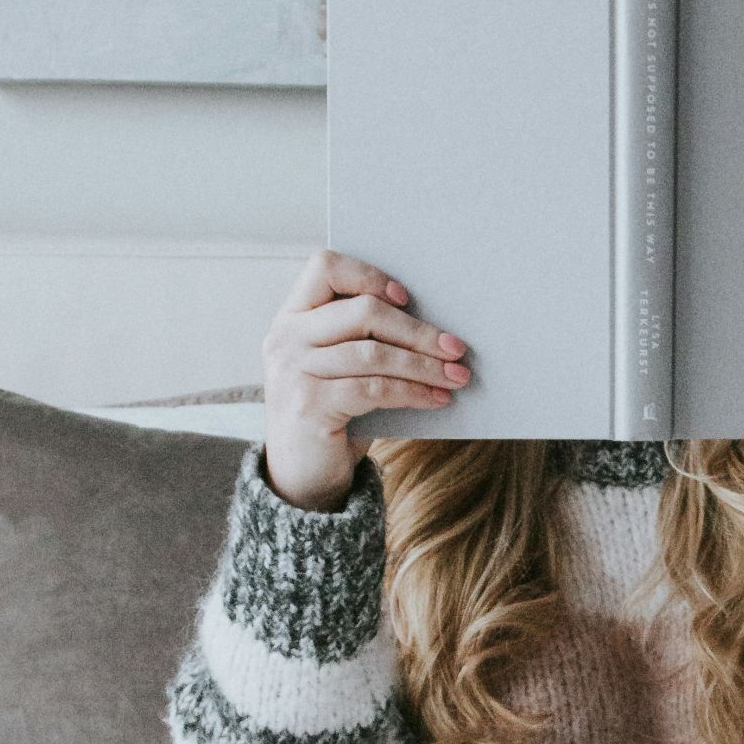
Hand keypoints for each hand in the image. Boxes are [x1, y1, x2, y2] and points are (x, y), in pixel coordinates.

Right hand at [261, 249, 471, 510]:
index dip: (369, 275)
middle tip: (456, 348)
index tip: (405, 297)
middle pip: (363, 311)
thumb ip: (363, 338)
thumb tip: (435, 327)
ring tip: (457, 377)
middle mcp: (286, 338)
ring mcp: (293, 372)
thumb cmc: (332, 412)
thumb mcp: (339, 367)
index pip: (325, 267)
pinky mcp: (310, 406)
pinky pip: (375, 389)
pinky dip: (414, 392)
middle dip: (418, 330)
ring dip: (425, 365)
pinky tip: (437, 399)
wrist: (301, 476)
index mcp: (292, 317)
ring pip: (374, 353)